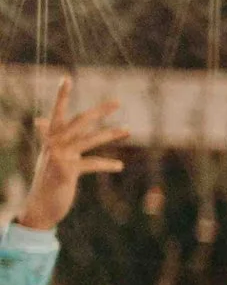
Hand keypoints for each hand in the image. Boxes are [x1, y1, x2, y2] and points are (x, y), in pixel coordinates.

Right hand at [21, 80, 128, 233]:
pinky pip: (91, 164)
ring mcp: (58, 157)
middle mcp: (53, 144)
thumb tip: (39, 121)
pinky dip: (106, 164)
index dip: (61, 96)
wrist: (41, 207)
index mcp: (50, 138)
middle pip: (78, 122)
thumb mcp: (50, 157)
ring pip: (88, 140)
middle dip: (98, 111)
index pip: (57, 113)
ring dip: (110, 134)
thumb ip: (51, 138)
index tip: (66, 77)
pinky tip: (119, 166)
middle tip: (118, 101)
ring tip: (128, 131)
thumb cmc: (49, 180)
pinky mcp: (66, 171)